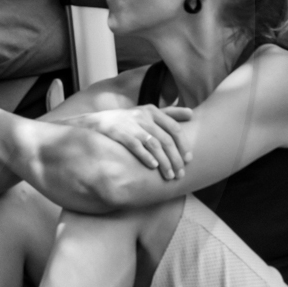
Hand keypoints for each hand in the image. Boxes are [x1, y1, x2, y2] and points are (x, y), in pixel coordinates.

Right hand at [56, 106, 193, 180]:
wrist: (95, 122)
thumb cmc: (125, 120)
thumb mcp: (146, 112)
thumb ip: (168, 113)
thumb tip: (192, 113)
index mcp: (152, 111)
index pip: (174, 128)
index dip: (183, 145)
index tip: (189, 160)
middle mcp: (143, 116)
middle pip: (166, 139)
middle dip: (176, 158)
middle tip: (180, 173)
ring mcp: (131, 124)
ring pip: (154, 145)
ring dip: (164, 162)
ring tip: (169, 176)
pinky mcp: (119, 133)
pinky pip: (136, 146)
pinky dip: (146, 157)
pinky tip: (153, 167)